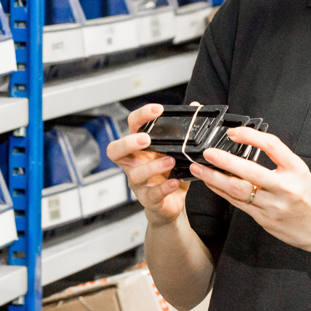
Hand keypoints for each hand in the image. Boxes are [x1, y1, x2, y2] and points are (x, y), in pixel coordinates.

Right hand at [106, 103, 187, 226]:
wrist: (171, 204)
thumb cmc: (170, 174)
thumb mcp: (176, 151)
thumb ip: (183, 130)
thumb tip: (195, 106)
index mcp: (139, 148)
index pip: (131, 127)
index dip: (140, 116)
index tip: (157, 109)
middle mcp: (133, 164)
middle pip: (115, 150)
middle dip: (128, 143)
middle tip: (146, 139)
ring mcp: (138, 183)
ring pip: (135, 173)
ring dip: (152, 166)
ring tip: (170, 161)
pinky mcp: (148, 199)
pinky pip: (152, 194)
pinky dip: (164, 187)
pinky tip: (175, 182)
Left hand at [188, 125, 310, 255]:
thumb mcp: (300, 171)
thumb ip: (276, 159)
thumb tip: (244, 143)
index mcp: (296, 170)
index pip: (272, 145)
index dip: (250, 136)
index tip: (233, 131)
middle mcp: (285, 188)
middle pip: (250, 172)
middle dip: (224, 161)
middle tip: (207, 153)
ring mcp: (274, 206)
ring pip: (239, 191)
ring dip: (215, 179)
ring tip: (199, 169)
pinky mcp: (265, 221)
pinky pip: (239, 205)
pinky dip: (222, 193)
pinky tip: (212, 185)